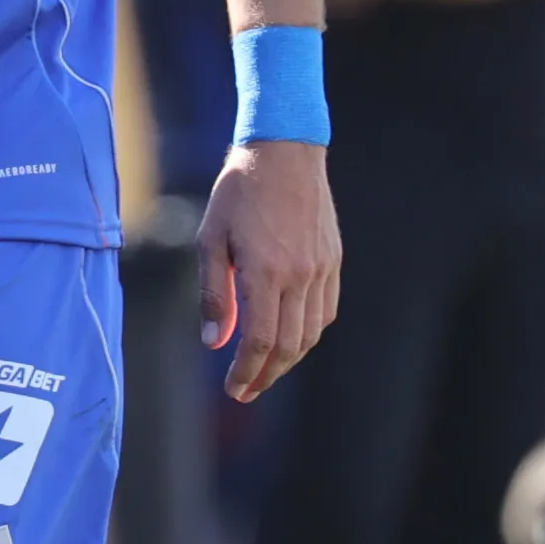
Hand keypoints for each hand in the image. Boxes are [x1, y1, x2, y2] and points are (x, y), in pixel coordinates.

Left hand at [198, 140, 340, 402]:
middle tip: (245, 391)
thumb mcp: (211, 238)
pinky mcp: (333, 261)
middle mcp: (299, 276)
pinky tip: (290, 337)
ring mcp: (321, 269)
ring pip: (311, 333)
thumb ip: (215, 293)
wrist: (284, 151)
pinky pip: (325, 311)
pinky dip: (308, 333)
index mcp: (265, 271)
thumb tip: (215, 343)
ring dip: (288, 360)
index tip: (233, 390)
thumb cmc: (239, 192)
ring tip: (264, 370)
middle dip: (266, 376)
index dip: (246, 372)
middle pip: (288, 346)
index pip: (260, 341)